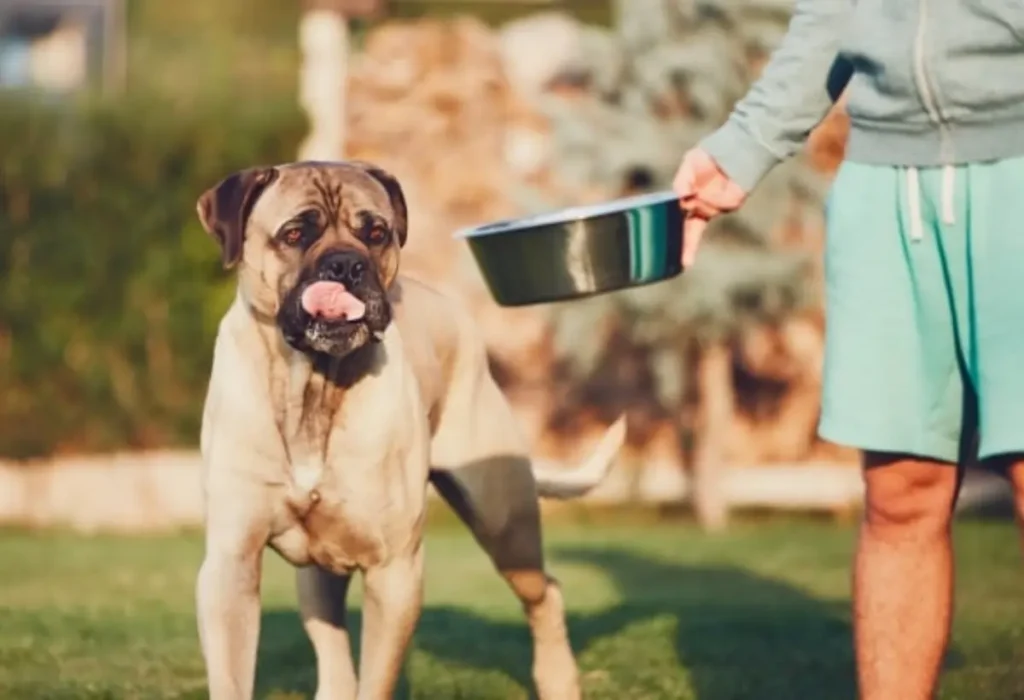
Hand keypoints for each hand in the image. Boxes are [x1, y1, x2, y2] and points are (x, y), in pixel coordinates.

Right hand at [672, 148, 746, 266]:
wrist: (733, 152)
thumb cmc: (709, 158)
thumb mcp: (689, 164)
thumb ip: (682, 180)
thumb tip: (680, 197)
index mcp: (691, 204)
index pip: (684, 227)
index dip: (683, 243)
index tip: (682, 263)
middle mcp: (703, 209)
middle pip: (691, 232)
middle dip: (688, 245)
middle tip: (684, 259)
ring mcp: (716, 208)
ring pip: (701, 210)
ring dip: (699, 201)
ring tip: (701, 187)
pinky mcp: (731, 204)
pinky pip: (715, 205)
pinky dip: (711, 197)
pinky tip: (711, 188)